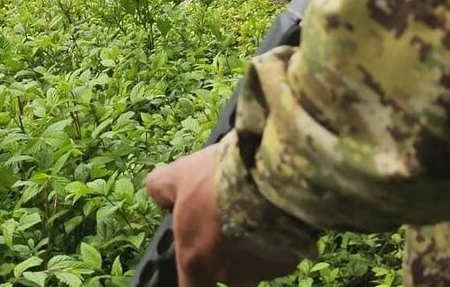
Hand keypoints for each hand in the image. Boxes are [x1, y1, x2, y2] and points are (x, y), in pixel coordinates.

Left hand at [145, 147, 299, 286]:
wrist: (268, 173)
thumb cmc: (217, 180)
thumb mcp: (178, 176)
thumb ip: (161, 189)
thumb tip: (159, 194)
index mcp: (197, 262)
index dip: (193, 278)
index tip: (199, 264)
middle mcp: (230, 275)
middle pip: (225, 272)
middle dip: (226, 249)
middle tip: (228, 214)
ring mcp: (262, 271)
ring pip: (253, 260)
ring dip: (252, 238)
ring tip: (254, 203)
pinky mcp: (290, 260)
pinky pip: (279, 249)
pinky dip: (276, 233)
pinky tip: (274, 207)